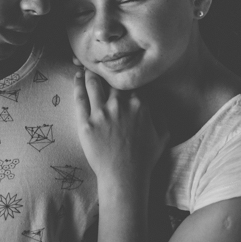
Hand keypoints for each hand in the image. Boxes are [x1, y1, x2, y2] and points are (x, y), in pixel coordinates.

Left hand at [73, 68, 168, 190]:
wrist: (124, 177)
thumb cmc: (144, 160)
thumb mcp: (163, 136)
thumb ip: (161, 117)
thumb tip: (157, 105)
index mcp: (140, 105)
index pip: (130, 83)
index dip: (124, 76)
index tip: (118, 72)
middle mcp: (121, 105)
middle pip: (111, 80)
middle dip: (106, 71)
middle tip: (99, 64)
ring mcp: (102, 113)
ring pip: (94, 84)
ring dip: (90, 73)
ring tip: (85, 66)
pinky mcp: (86, 123)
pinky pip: (80, 98)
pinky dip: (78, 85)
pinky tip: (77, 77)